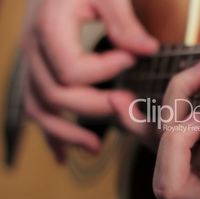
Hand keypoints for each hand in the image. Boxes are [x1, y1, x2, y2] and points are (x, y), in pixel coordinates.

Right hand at [23, 0, 158, 161]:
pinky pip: (37, 109)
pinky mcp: (37, 74)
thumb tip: (148, 50)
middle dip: (95, 106)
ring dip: (67, 134)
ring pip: (40, 110)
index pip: (73, 70)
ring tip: (96, 149)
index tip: (130, 59)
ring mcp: (32, 66)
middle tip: (128, 104)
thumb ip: (124, 22)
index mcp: (49, 30)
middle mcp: (34, 51)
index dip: (106, 71)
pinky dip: (51, 133)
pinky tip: (64, 155)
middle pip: (57, 95)